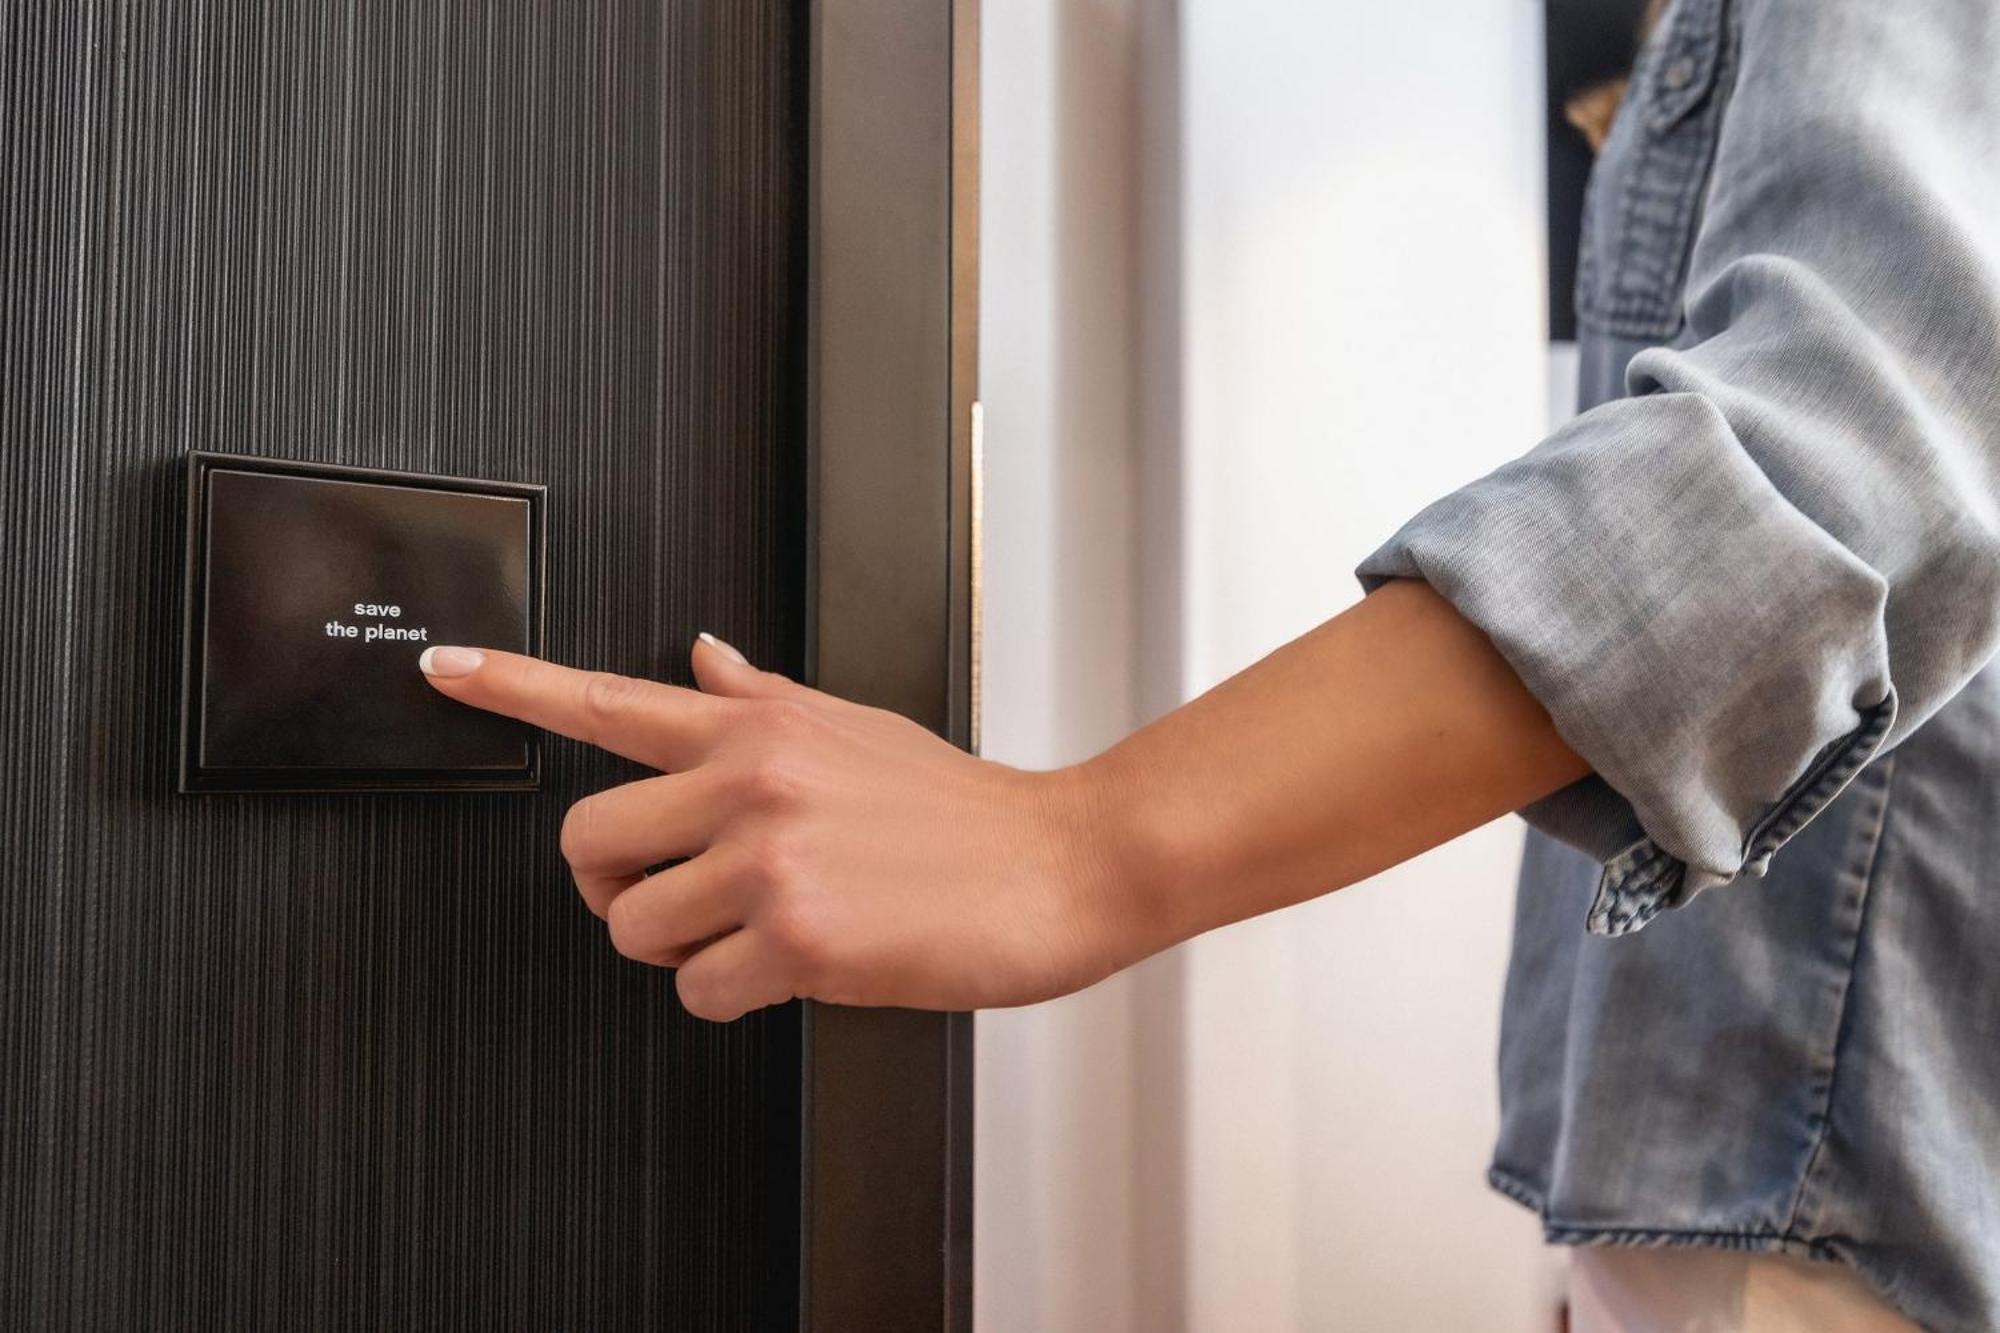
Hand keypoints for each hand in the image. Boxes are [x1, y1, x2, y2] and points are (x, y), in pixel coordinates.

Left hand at [419, 636, 1144, 1020]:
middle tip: (675, 898)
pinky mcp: (796, 933)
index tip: (444, 669)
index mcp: (758, 726)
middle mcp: (750, 778)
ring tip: (755, 936)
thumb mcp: (858, 730)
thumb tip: (703, 657)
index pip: (610, 698)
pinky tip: (791, 970)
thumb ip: (764, 702)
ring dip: (682, 953)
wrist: (1058, 863)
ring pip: (634, 928)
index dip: (510, 684)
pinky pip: (697, 992)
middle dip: (616, 889)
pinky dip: (734, 999)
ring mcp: (769, 854)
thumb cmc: (965, 808)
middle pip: (586, 841)